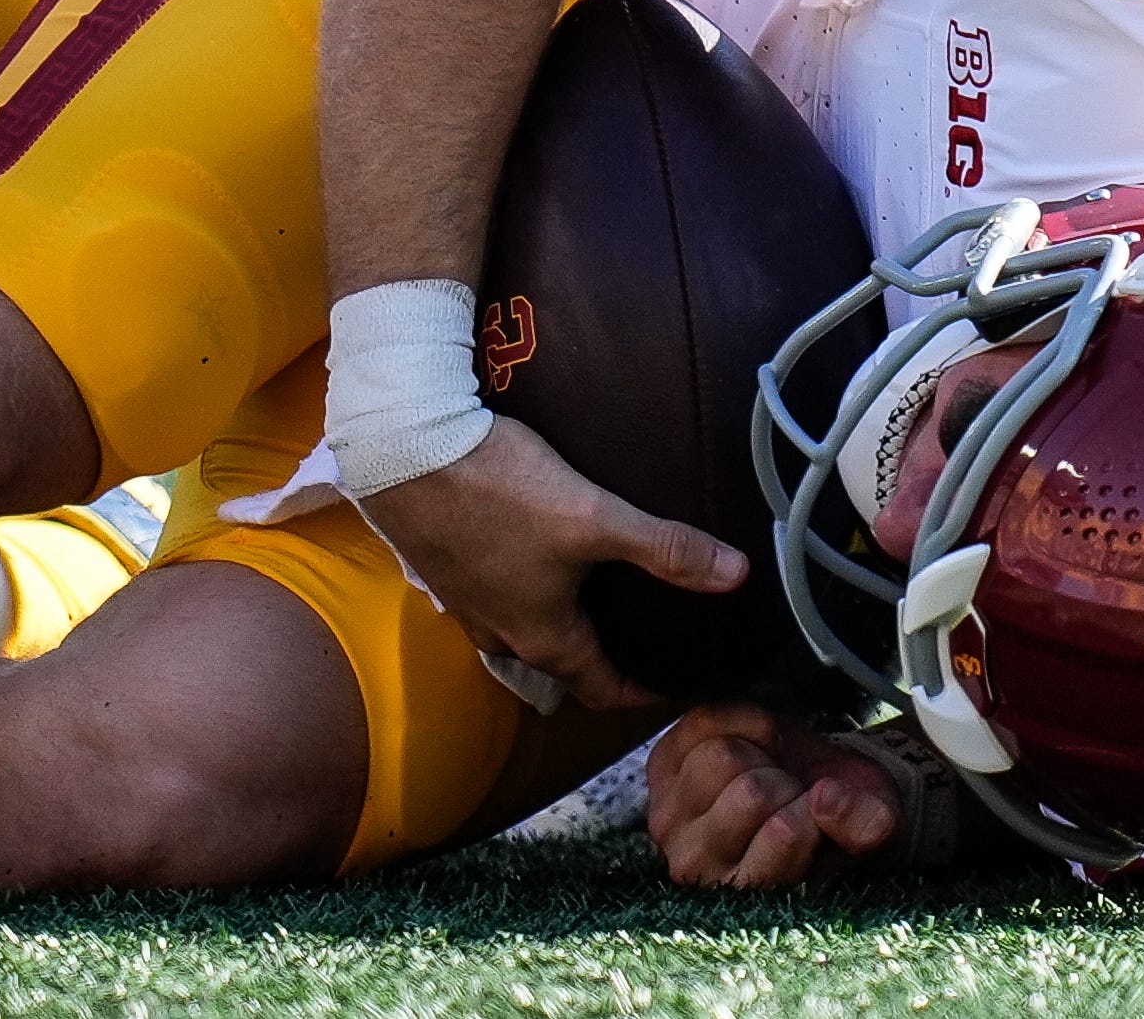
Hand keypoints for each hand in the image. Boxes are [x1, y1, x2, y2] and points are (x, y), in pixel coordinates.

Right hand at [357, 415, 743, 711]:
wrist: (406, 451)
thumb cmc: (500, 491)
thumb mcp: (594, 518)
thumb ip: (667, 548)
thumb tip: (737, 574)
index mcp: (542, 636)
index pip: (603, 690)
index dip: (645, 694)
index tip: (679, 685)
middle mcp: (501, 632)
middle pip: (565, 663)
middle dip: (607, 659)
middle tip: (652, 636)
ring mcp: (469, 603)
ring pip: (528, 630)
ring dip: (566, 624)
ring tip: (607, 596)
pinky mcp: (450, 568)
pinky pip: (500, 596)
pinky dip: (532, 591)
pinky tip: (547, 557)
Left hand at [646, 703, 908, 887]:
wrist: (809, 784)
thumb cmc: (838, 814)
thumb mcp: (871, 824)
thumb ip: (866, 823)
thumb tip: (826, 798)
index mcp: (748, 893)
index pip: (786, 832)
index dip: (816, 805)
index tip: (820, 810)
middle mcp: (695, 867)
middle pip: (751, 792)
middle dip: (785, 780)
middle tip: (792, 792)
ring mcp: (670, 820)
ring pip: (720, 757)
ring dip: (758, 753)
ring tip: (770, 772)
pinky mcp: (660, 770)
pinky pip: (704, 722)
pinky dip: (741, 720)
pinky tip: (753, 746)